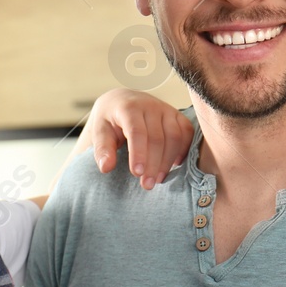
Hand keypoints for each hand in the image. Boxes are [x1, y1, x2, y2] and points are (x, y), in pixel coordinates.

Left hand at [81, 89, 195, 189]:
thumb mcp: (99, 132)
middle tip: (147, 185)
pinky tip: (175, 165)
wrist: (122, 101)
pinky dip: (183, 150)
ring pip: (174, 136)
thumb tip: (106, 167)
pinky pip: (187, 132)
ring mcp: (166, 109)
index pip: (137, 131)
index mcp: (128, 107)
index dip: (139, 153)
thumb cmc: (109, 120)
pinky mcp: (177, 115)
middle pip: (157, 137)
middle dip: (153, 164)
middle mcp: (150, 105)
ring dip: (168, 161)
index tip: (137, 174)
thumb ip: (102, 150)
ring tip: (158, 179)